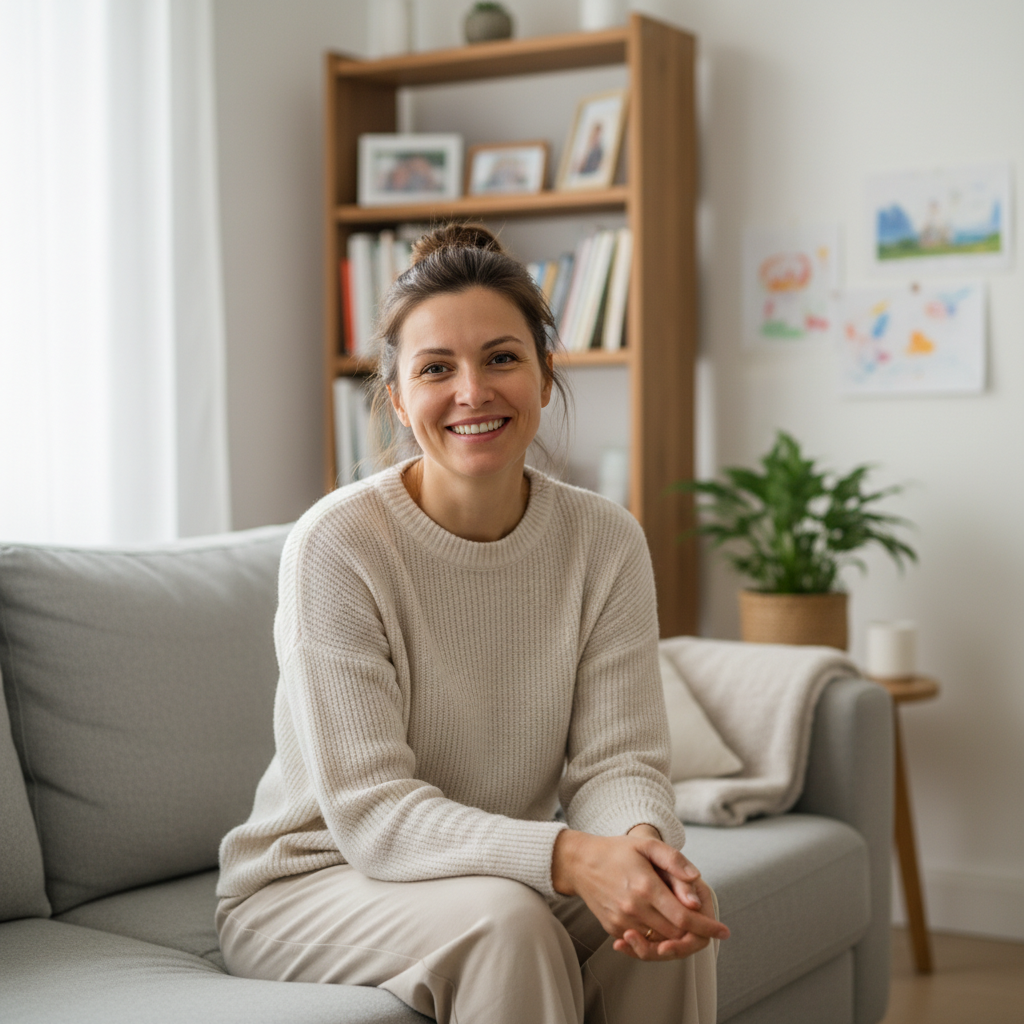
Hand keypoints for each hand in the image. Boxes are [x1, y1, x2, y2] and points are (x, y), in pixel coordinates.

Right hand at [551, 828, 728, 960]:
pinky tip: (661, 923)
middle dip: (695, 935)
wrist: (579, 863)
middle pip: (675, 935)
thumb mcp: (646, 845)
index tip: (724, 931)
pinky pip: (642, 942)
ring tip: (685, 926)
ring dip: (676, 938)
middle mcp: (633, 908)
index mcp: (645, 886)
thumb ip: (674, 860)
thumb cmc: (616, 851)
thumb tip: (696, 880)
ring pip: (659, 942)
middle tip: (706, 927)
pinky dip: (656, 938)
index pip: (683, 918)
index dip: (706, 927)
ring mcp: (622, 921)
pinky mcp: (613, 929)